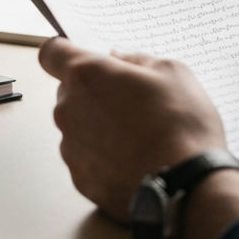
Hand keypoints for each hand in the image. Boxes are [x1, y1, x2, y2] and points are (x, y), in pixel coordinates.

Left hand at [38, 39, 229, 222]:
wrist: (186, 187)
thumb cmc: (180, 124)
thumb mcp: (172, 72)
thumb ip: (137, 59)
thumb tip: (119, 58)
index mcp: (87, 75)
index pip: (51, 52)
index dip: (65, 51)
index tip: (82, 56)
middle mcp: (69, 109)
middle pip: (69, 90)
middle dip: (94, 90)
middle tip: (131, 99)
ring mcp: (71, 147)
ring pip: (78, 124)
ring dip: (99, 124)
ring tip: (139, 134)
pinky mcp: (80, 179)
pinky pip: (86, 156)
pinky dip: (104, 155)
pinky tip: (135, 159)